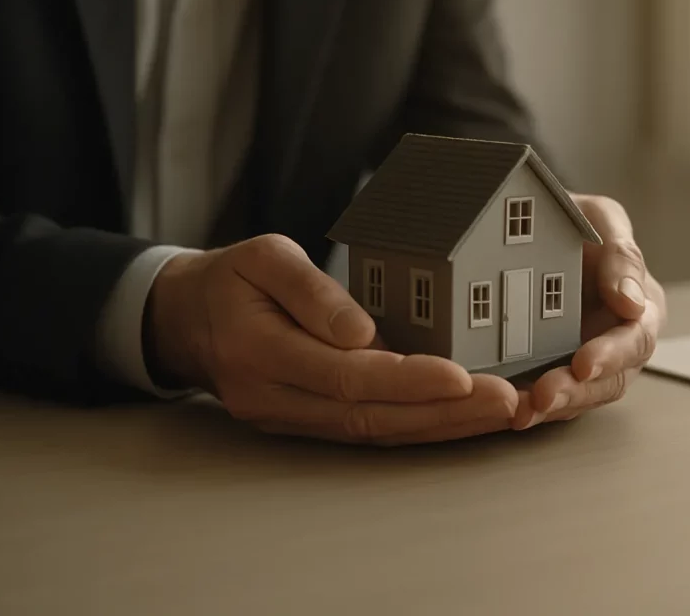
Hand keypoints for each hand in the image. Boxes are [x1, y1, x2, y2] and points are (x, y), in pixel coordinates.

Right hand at [145, 234, 517, 444]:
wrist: (184, 319)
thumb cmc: (229, 279)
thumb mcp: (261, 257)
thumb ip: (310, 290)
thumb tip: (363, 332)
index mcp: (260, 351)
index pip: (345, 376)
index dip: (408, 380)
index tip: (464, 376)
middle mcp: (274, 398)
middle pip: (369, 417)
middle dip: (443, 413)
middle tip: (506, 402)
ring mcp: (288, 417)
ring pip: (372, 433)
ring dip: (439, 426)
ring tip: (498, 413)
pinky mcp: (303, 421)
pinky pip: (365, 430)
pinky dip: (416, 425)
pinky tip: (458, 417)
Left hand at [512, 195, 666, 428]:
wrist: (535, 230)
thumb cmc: (577, 222)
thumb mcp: (603, 220)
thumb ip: (622, 255)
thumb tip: (633, 302)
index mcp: (641, 308)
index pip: (637, 339)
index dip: (612, 354)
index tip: (585, 362)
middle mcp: (619, 343)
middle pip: (608, 380)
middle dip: (577, 392)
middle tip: (544, 395)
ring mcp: (587, 362)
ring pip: (579, 397)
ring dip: (552, 407)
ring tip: (522, 412)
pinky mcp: (555, 373)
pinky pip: (549, 399)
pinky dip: (531, 407)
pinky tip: (509, 410)